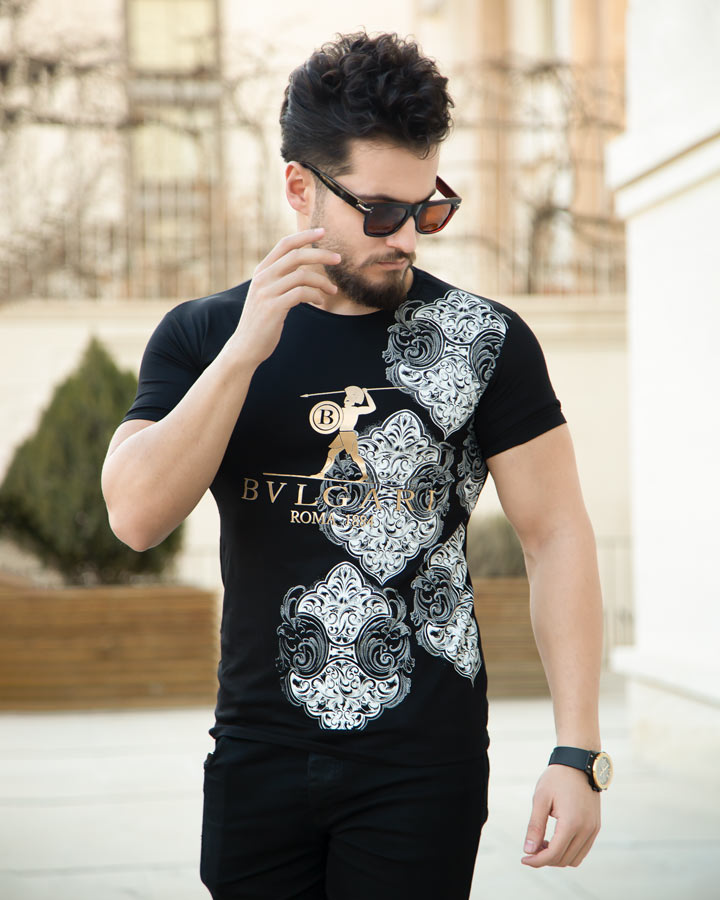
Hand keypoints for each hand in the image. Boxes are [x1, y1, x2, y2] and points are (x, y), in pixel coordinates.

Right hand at [230, 228, 339, 367]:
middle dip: (321, 254)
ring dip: (322, 281)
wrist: (245, 347)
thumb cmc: (261, 322)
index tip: (323, 232)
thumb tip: (303, 271)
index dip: (305, 236)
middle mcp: (263, 278)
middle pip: (296, 255)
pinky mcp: (274, 307)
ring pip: (302, 275)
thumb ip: (279, 280)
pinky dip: (316, 296)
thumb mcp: (267, 295)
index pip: (284, 244)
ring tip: (332, 290)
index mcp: (261, 271)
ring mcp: (267, 292)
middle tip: (338, 259)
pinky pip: (302, 293)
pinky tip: (320, 302)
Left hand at [521, 764, 600, 867]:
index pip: (553, 854)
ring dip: (558, 857)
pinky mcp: (595, 826)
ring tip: (542, 843)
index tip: (523, 858)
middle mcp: (586, 830)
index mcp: (571, 823)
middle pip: (564, 859)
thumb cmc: (557, 778)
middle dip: (545, 859)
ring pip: (575, 859)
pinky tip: (555, 840)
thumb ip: (535, 826)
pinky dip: (569, 851)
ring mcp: (593, 829)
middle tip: (530, 849)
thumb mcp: (540, 799)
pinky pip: (583, 850)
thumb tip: (528, 851)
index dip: (536, 860)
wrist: (579, 763)